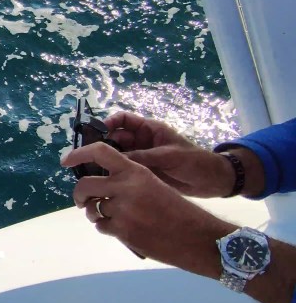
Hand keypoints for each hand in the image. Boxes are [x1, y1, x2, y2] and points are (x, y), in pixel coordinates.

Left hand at [61, 143, 232, 275]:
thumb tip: (101, 183)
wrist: (198, 237)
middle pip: (85, 185)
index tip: (65, 160)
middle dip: (78, 194)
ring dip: (94, 212)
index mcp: (136, 171)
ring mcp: (123, 210)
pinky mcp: (123, 231)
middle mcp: (126, 187)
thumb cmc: (178, 210)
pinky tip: (120, 228)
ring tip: (106, 215)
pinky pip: (100, 226)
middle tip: (81, 200)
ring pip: (92, 209)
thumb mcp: (154, 184)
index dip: (79, 154)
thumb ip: (128, 181)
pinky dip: (105, 227)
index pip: (100, 152)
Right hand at [103, 111, 264, 197]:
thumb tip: (117, 160)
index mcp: (150, 130)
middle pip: (115, 138)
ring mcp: (142, 158)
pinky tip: (104, 180)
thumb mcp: (169, 156)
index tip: (97, 132)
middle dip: (102, 144)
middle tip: (89, 156)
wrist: (213, 182)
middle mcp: (142, 142)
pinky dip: (114, 173)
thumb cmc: (195, 162)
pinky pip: (124, 170)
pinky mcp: (143, 173)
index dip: (109, 122)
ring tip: (92, 169)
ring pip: (117, 155)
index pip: (123, 120)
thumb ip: (143, 157)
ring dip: (106, 161)